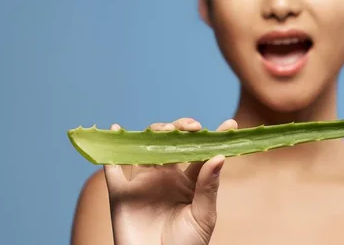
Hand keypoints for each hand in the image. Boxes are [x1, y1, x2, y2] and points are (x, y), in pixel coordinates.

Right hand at [103, 117, 236, 244]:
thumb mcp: (203, 217)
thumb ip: (208, 188)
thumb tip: (219, 157)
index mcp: (190, 181)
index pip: (202, 152)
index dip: (214, 137)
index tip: (230, 125)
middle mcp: (167, 176)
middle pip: (172, 142)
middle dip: (181, 129)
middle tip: (191, 128)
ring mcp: (143, 182)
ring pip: (146, 147)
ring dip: (154, 132)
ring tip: (165, 130)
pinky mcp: (121, 193)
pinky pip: (113, 168)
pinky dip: (113, 148)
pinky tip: (117, 130)